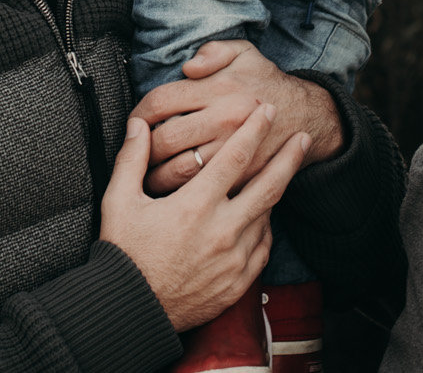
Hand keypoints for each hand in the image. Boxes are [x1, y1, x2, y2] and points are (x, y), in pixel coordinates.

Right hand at [100, 104, 308, 330]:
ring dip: (275, 192)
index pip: (235, 158)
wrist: (132, 310)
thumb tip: (137, 125)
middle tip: (303, 138)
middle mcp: (222, 230)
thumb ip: (132, 159)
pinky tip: (263, 216)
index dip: (254, 130)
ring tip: (282, 173)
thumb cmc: (124, 254)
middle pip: (268, 186)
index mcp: (195, 206)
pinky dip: (265, 227)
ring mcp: (234, 258)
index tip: (267, 111)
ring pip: (267, 216)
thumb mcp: (119, 202)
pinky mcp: (238, 281)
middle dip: (288, 158)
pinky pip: (262, 247)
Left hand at [133, 41, 344, 195]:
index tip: (135, 122)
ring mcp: (233, 151)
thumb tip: (187, 67)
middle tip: (137, 153)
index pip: (161, 101)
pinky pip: (204, 189)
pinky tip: (173, 191)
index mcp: (217, 89)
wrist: (309, 116)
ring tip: (146, 178)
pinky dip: (184, 193)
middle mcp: (223, 120)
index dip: (139, 113)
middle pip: (166, 139)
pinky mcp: (243, 176)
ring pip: (180, 170)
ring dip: (156, 177)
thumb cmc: (266, 82)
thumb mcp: (244, 52)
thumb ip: (213, 52)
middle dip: (143, 149)